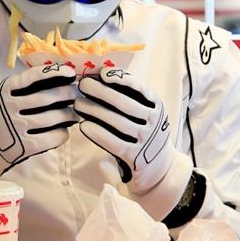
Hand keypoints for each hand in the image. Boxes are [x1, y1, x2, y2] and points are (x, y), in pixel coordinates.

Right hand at [0, 63, 76, 175]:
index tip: (70, 73)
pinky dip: (62, 134)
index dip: (54, 73)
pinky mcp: (22, 147)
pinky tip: (63, 131)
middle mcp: (9, 107)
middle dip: (67, 95)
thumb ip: (18, 87)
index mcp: (4, 91)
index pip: (32, 77)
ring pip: (53, 117)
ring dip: (69, 115)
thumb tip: (53, 78)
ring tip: (74, 114)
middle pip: (47, 97)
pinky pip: (52, 138)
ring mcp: (16, 128)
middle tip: (75, 95)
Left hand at [74, 67, 176, 193]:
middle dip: (102, 92)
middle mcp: (154, 122)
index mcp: (157, 107)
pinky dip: (98, 133)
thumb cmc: (146, 132)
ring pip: (118, 122)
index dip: (122, 80)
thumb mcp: (147, 114)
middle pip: (126, 104)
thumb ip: (131, 98)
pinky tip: (84, 126)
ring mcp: (146, 140)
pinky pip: (114, 143)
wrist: (161, 168)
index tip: (103, 73)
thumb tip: (101, 76)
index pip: (141, 90)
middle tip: (83, 84)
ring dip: (96, 111)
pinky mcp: (135, 157)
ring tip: (78, 104)